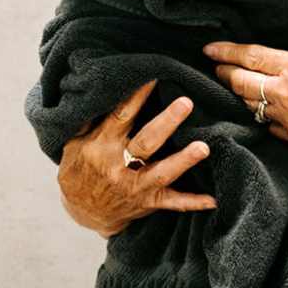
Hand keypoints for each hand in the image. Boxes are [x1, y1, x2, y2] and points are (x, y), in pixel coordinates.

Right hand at [57, 79, 217, 238]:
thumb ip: (89, 120)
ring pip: (162, 173)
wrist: (81, 211)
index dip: (137, 97)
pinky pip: (171, 203)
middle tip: (186, 103)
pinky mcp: (146, 203)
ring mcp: (134, 186)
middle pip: (146, 142)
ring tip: (203, 147)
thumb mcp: (74, 143)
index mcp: (101, 146)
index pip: (120, 116)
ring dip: (183, 161)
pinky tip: (213, 200)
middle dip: (167, 123)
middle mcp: (118, 166)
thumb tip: (101, 89)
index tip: (154, 76)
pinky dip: (192, 203)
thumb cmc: (79, 169)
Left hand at [203, 42, 287, 183]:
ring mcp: (286, 119)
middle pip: (239, 82)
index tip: (210, 49)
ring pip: (249, 105)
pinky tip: (261, 112)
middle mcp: (285, 93)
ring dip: (239, 95)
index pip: (251, 56)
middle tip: (214, 67)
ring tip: (234, 87)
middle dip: (223, 73)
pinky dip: (261, 116)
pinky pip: (267, 124)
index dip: (227, 51)